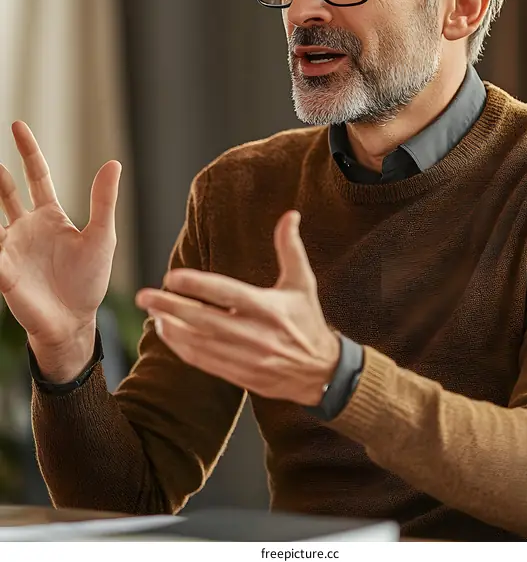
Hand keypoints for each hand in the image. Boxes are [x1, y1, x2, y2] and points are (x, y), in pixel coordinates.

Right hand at [0, 121, 121, 378]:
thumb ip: (103, 201)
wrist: (75, 321)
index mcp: (51, 217)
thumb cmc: (89, 281)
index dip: (28, 151)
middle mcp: (27, 228)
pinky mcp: (3, 272)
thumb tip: (113, 163)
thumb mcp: (101, 237)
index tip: (17, 125)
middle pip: (6, 193)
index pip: (36, 176)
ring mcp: (11, 249)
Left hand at [136, 210, 339, 405]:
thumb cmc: (307, 320)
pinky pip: (202, 361)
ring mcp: (244, 358)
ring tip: (152, 312)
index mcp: (267, 308)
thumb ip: (290, 248)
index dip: (197, 286)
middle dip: (170, 307)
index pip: (226, 294)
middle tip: (144, 296)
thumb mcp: (303, 282)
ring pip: (198, 343)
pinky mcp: (238, 375)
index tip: (171, 276)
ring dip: (171, 328)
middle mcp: (254, 334)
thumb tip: (291, 214)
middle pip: (203, 320)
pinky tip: (167, 332)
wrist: (320, 371)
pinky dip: (180, 347)